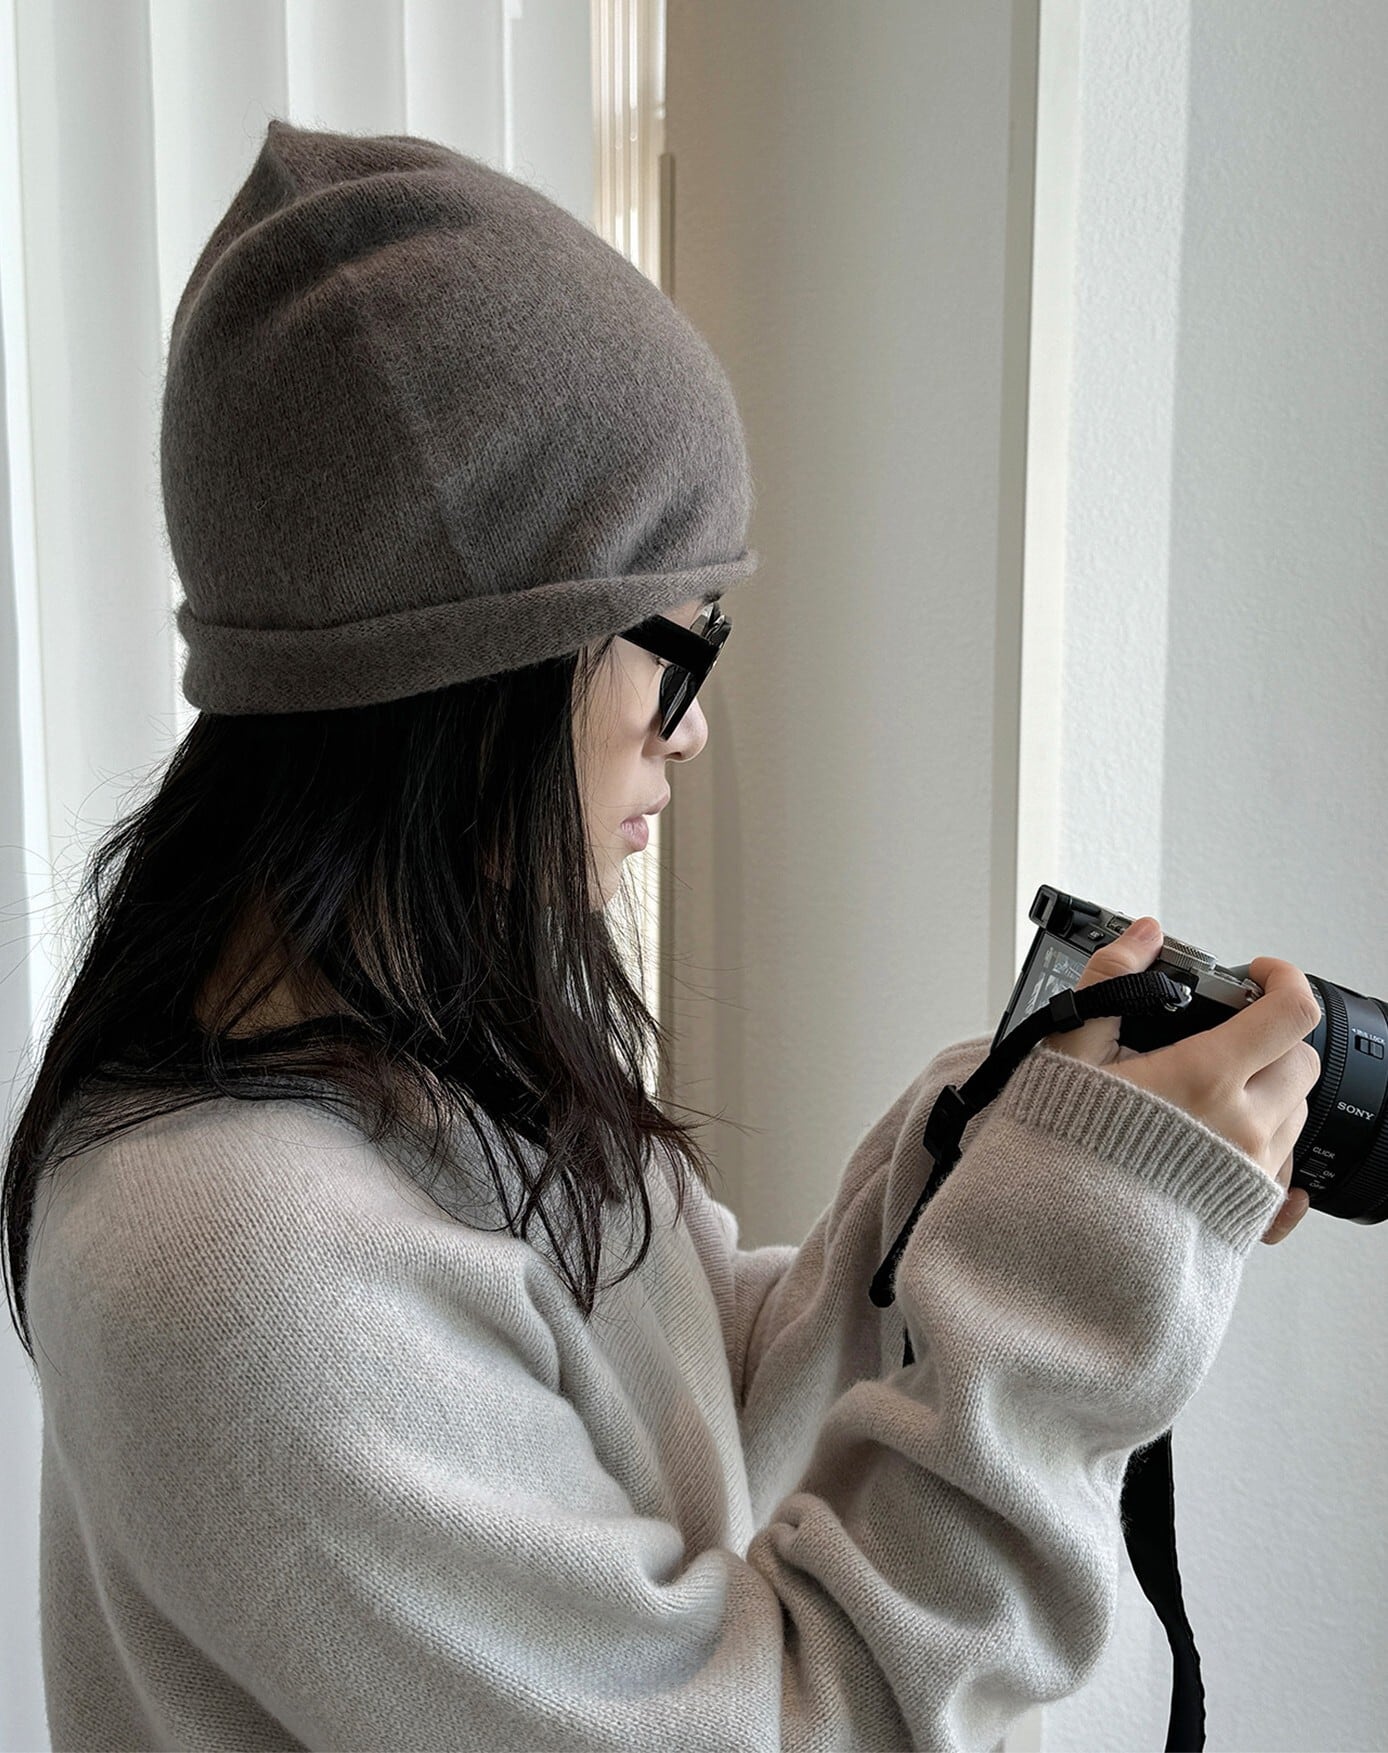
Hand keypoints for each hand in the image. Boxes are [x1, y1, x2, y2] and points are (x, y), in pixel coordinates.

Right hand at [1043, 917, 1318, 1245]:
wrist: (1057, 1242)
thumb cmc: (1060, 1152)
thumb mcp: (1069, 1050)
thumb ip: (1110, 979)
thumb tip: (1142, 935)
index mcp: (1204, 1079)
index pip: (1291, 1013)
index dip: (1283, 979)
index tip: (1258, 974)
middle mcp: (1242, 1127)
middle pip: (1303, 1061)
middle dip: (1271, 1037)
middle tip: (1226, 1035)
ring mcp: (1251, 1172)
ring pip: (1298, 1112)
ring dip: (1268, 1089)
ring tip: (1208, 1093)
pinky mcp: (1248, 1212)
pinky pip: (1285, 1168)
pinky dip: (1265, 1143)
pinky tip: (1223, 1137)